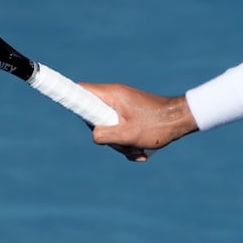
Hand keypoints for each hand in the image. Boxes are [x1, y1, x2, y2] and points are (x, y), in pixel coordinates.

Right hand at [78, 84, 197, 161]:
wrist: (183, 121)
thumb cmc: (158, 125)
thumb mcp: (128, 135)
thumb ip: (104, 135)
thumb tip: (94, 135)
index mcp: (112, 95)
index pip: (80, 90)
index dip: (68, 97)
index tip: (59, 102)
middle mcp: (116, 97)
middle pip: (94, 117)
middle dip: (105, 135)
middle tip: (121, 142)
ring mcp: (124, 106)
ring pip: (109, 127)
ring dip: (120, 144)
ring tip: (138, 149)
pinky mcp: (131, 115)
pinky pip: (121, 131)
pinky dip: (129, 143)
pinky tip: (142, 151)